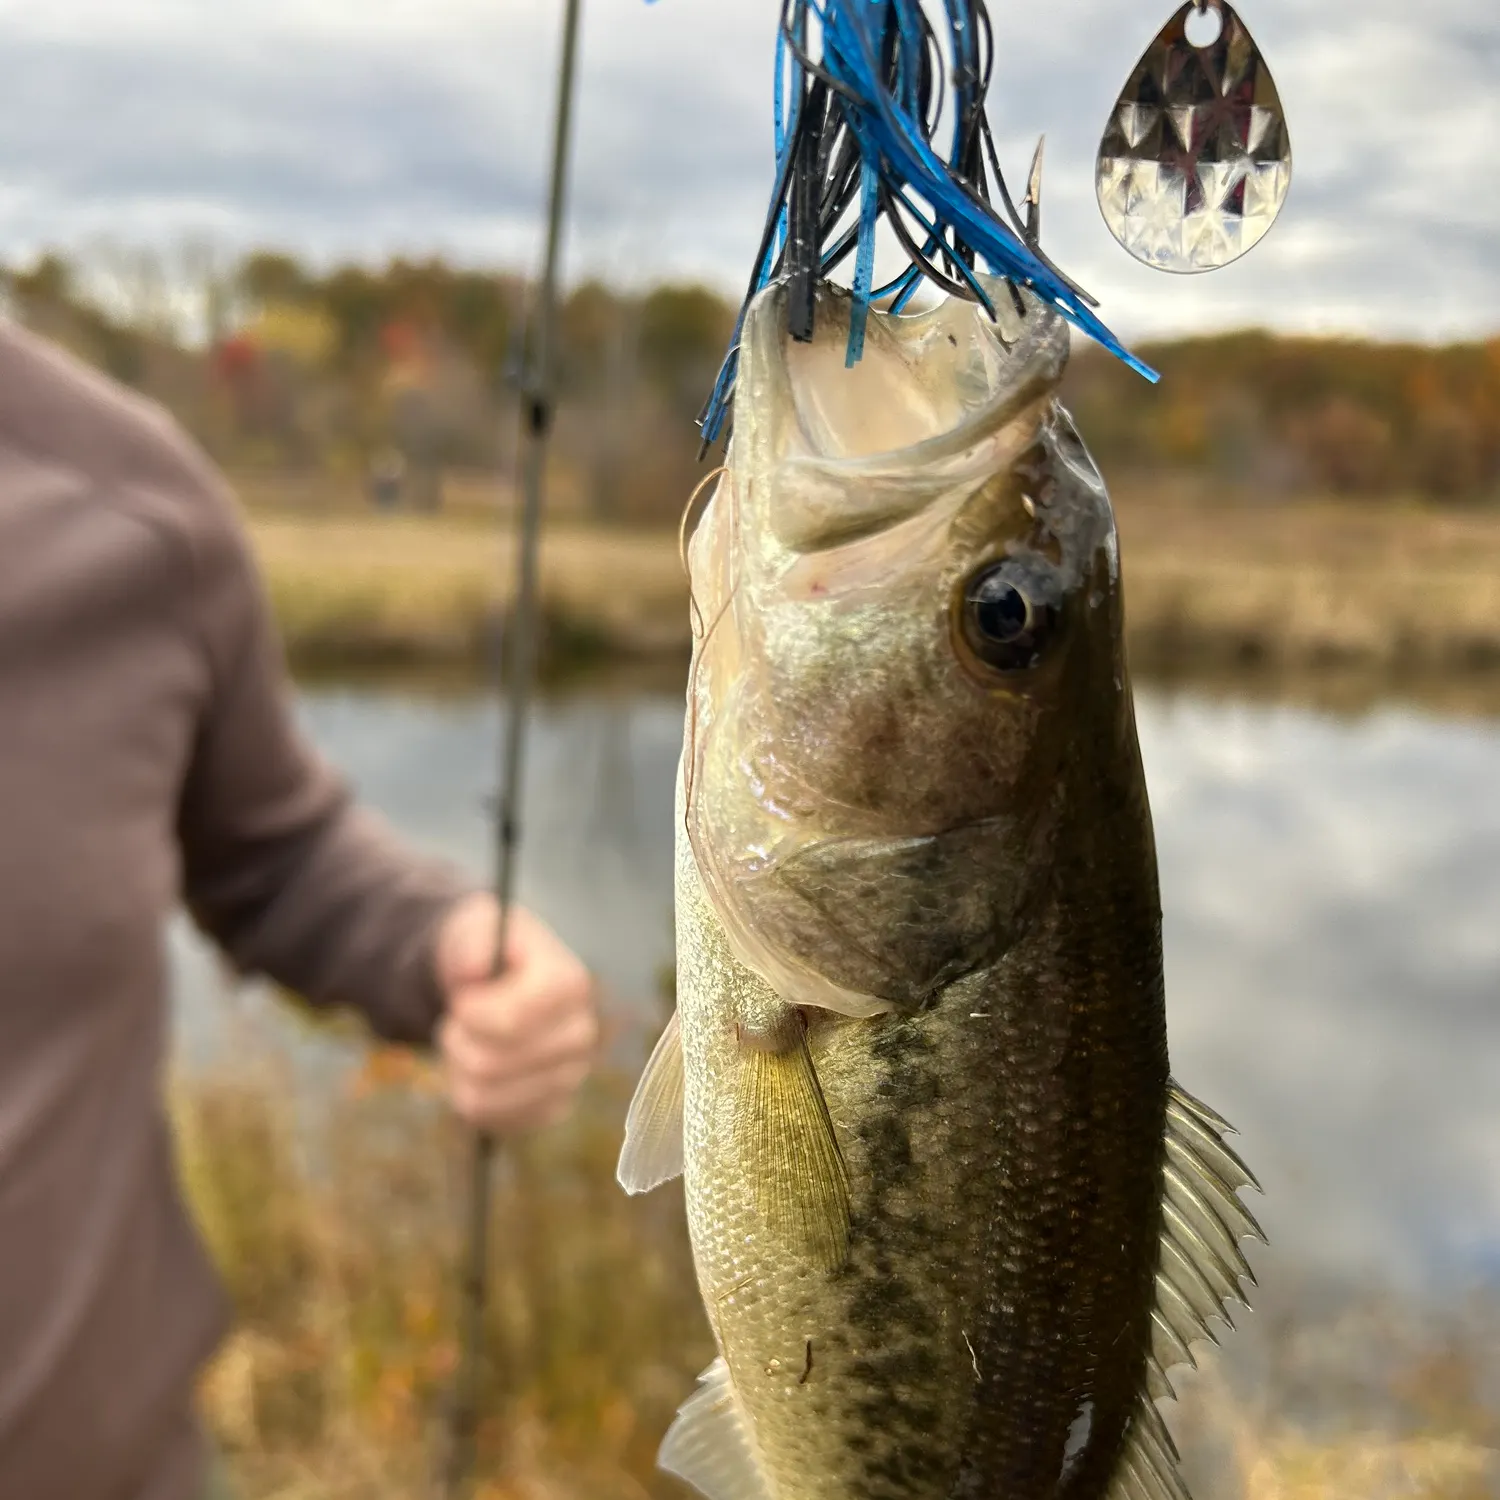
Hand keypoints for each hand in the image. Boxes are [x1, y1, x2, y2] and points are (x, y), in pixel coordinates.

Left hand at [434, 894, 597, 1132]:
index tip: (461, 997)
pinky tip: (479, 1065)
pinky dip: (470, 1094)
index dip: (469, 1013)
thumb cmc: (485, 951)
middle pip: (491, 1064)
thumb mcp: (472, 929)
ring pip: (484, 1097)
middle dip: (457, 1040)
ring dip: (458, 1067)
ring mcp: (570, 1075)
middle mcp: (580, 1033)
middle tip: (459, 1018)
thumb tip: (473, 970)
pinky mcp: (552, 1107)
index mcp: (571, 984)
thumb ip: (469, 942)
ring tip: (467, 1040)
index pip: (509, 1023)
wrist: (495, 980)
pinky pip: (492, 1121)